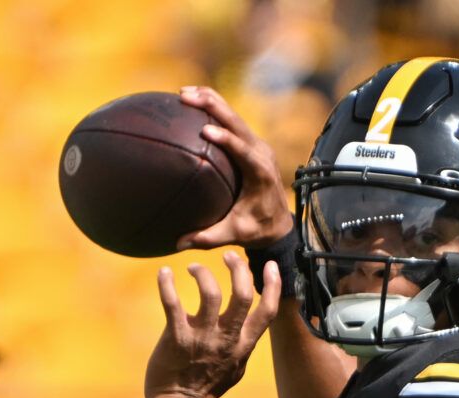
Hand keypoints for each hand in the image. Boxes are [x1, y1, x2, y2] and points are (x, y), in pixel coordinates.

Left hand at [146, 253, 280, 397]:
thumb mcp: (236, 368)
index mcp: (243, 345)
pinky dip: (166, 284)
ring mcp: (202, 338)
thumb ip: (243, 346)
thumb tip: (249, 331)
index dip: (273, 285)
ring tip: (195, 267)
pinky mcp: (177, 337)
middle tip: (228, 256)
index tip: (270, 264)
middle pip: (242, 295)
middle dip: (238, 269)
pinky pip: (173, 303)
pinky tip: (164, 273)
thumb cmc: (207, 387)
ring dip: (203, 273)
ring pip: (210, 294)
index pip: (267, 312)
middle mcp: (227, 339)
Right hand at [176, 85, 294, 250]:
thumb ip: (209, 238)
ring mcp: (258, 146)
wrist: (279, 222)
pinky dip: (214, 109)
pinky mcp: (251, 144)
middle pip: (238, 124)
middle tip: (185, 96)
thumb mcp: (236, 234)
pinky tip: (192, 100)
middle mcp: (262, 154)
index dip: (227, 139)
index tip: (206, 130)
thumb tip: (179, 243)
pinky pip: (232, 121)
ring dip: (211, 102)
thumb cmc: (257, 228)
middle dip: (213, 107)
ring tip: (183, 92)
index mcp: (261, 174)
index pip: (245, 152)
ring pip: (235, 117)